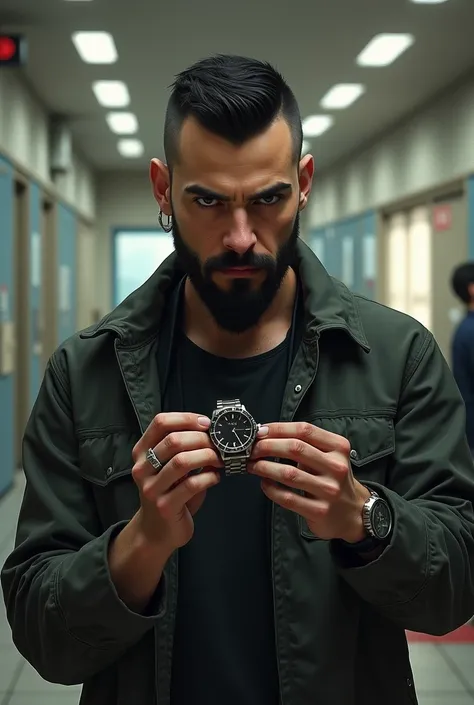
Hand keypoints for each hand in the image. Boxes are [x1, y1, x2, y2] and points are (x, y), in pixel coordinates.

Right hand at [131, 413, 222, 552]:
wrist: (156, 532)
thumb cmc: (168, 493)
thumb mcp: (170, 467)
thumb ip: (184, 449)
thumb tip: (212, 431)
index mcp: (141, 452)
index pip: (160, 423)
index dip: (186, 418)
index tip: (207, 423)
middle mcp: (142, 468)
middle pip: (173, 440)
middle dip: (202, 438)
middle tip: (219, 443)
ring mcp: (151, 488)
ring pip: (182, 462)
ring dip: (207, 456)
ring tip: (220, 459)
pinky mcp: (165, 506)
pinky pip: (192, 485)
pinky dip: (209, 477)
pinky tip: (216, 477)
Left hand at [248, 422, 370, 542]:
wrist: (353, 513)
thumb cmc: (334, 479)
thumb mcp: (330, 455)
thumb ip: (306, 444)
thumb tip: (267, 434)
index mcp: (338, 448)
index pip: (305, 430)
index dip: (279, 428)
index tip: (261, 431)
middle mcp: (336, 467)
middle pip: (295, 448)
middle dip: (267, 446)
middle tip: (252, 449)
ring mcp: (328, 490)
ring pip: (289, 474)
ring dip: (264, 467)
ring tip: (253, 465)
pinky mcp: (319, 510)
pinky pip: (288, 498)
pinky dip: (271, 489)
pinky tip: (264, 483)